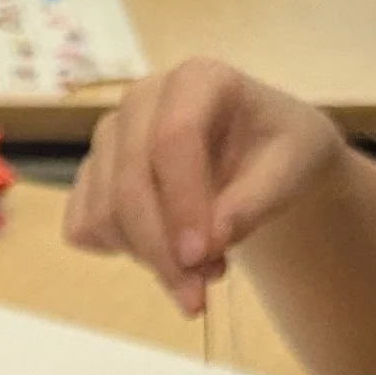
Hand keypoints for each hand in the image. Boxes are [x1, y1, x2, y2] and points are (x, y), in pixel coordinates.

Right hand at [64, 59, 344, 315]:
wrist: (261, 155)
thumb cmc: (279, 151)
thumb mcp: (292, 169)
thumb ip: (256, 201)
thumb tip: (213, 238)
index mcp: (197, 79)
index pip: (172, 138)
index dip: (183, 203)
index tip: (203, 259)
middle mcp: (142, 100)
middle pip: (130, 181)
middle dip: (160, 249)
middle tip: (198, 295)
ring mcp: (110, 138)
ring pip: (103, 210)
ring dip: (145, 257)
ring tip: (198, 272)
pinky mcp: (91, 175)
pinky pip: (83, 225)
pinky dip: (118, 251)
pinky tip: (161, 252)